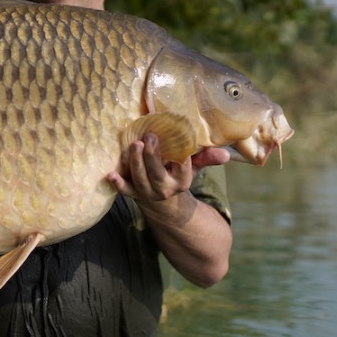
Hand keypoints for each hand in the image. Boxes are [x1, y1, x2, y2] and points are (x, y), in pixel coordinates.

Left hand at [106, 134, 229, 201]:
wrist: (161, 200)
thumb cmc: (176, 173)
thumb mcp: (193, 166)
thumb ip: (206, 158)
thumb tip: (226, 154)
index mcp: (181, 181)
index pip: (183, 169)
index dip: (181, 158)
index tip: (179, 144)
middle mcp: (164, 188)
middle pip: (157, 173)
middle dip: (153, 156)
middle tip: (150, 136)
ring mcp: (147, 192)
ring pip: (140, 179)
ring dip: (136, 162)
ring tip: (135, 144)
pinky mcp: (133, 192)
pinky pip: (124, 190)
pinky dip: (117, 183)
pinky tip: (110, 174)